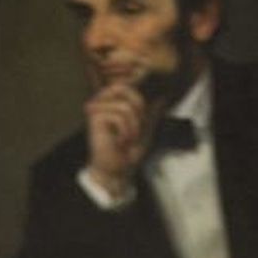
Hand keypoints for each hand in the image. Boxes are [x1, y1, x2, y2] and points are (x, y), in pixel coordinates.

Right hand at [84, 82, 152, 200]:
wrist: (117, 172)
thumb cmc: (127, 153)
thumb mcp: (146, 130)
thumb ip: (152, 113)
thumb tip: (162, 97)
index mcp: (112, 101)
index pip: (128, 85)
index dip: (139, 102)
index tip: (138, 124)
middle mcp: (102, 101)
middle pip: (126, 89)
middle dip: (137, 112)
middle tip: (134, 131)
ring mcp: (97, 107)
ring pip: (125, 107)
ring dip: (132, 128)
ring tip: (127, 140)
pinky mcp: (95, 117)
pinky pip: (119, 117)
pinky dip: (125, 132)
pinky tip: (119, 143)